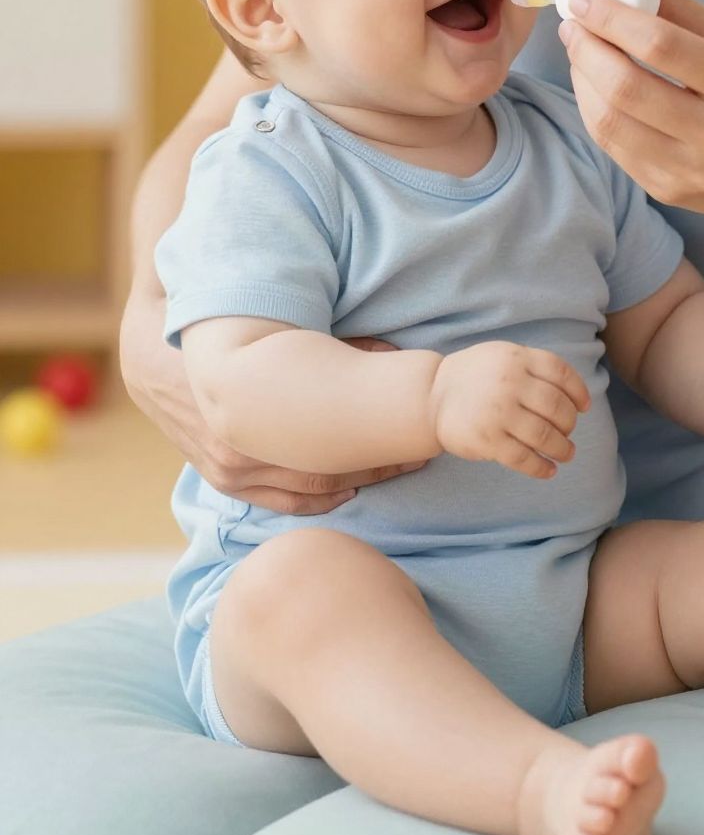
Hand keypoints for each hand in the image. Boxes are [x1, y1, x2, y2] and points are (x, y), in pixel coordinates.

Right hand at [119, 284, 428, 511]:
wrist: (154, 355)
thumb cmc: (223, 332)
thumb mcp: (275, 333)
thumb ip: (331, 345)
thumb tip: (393, 354)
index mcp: (256, 414)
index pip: (336, 442)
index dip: (382, 439)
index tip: (417, 432)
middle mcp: (241, 451)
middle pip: (328, 470)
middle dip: (377, 463)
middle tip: (417, 455)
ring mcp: (230, 470)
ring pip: (307, 491)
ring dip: (353, 482)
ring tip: (392, 470)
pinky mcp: (223, 479)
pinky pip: (280, 501)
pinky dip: (318, 498)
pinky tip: (348, 489)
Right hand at [429, 341, 590, 479]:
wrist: (432, 395)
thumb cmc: (476, 375)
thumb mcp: (503, 356)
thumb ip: (535, 367)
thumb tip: (576, 396)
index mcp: (517, 358)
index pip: (561, 373)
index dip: (578, 392)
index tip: (584, 407)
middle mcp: (510, 383)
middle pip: (557, 407)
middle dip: (569, 424)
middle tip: (568, 431)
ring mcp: (499, 413)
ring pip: (545, 436)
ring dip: (562, 448)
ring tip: (566, 453)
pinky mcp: (488, 440)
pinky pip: (524, 458)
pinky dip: (541, 467)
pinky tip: (549, 470)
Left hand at [557, 0, 703, 232]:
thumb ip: (685, 10)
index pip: (662, 46)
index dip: (613, 18)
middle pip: (627, 87)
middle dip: (586, 48)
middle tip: (573, 24)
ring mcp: (690, 169)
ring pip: (609, 121)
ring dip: (581, 78)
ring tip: (579, 51)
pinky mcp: (668, 190)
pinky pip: (611, 146)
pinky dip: (591, 108)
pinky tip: (593, 85)